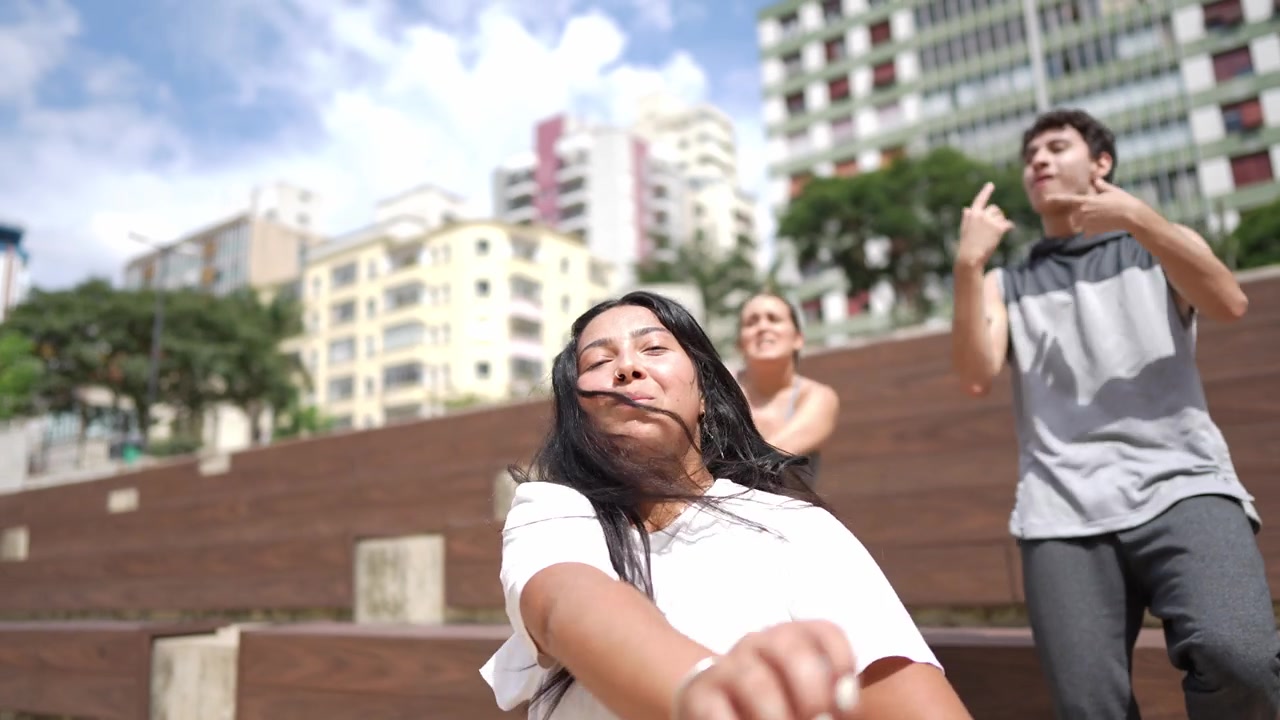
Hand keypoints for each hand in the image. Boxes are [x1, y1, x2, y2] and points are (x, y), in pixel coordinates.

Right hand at [673, 620, 860, 719]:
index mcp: (791, 639)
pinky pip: (717, 710)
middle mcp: (758, 644)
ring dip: (777, 716)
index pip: (824, 632)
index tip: (846, 703)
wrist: (710, 708)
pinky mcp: (698, 695)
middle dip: (813, 691)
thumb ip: (827, 700)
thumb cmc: (769, 704)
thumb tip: (840, 706)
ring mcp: (726, 667)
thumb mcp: (802, 696)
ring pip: (756, 682)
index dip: (842, 664)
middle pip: (789, 647)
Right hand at [955, 182, 1013, 267]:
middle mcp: (981, 214)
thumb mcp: (964, 228)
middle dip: (997, 216)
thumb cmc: (967, 244)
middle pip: (995, 209)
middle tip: (994, 227)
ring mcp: (990, 221)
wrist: (970, 256)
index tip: (990, 185)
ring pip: (1001, 216)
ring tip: (995, 234)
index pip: (980, 200)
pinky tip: (1008, 230)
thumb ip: (967, 217)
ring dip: (1001, 223)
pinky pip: (1008, 224)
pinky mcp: (998, 228)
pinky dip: (1009, 227)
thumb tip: (966, 208)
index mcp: (972, 213)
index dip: (986, 191)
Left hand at [1042, 178, 1149, 235]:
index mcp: (1087, 200)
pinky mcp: (1091, 231)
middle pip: (1076, 214)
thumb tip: (1096, 179)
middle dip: (1083, 214)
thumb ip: (1101, 185)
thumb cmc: (1123, 201)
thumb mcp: (1112, 190)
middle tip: (1100, 211)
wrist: (1131, 216)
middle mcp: (1084, 211)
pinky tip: (1104, 226)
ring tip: (1103, 218)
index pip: (1068, 200)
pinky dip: (1092, 230)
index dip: (1056, 199)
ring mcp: (1087, 222)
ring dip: (1087, 222)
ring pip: (1081, 224)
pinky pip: (1087, 232)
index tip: (1046, 199)